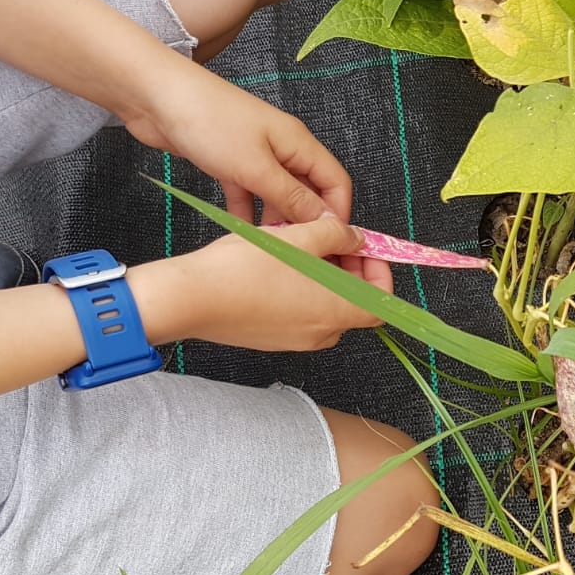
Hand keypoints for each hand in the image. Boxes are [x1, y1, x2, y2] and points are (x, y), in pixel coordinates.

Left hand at [124, 62, 352, 225]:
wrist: (155, 95)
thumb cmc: (208, 119)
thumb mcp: (256, 168)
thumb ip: (292, 197)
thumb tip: (324, 220)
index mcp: (298, 143)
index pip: (336, 182)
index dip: (337, 214)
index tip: (330, 244)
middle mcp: (282, 148)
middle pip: (308, 191)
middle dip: (305, 221)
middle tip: (296, 251)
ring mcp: (255, 154)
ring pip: (278, 195)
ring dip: (275, 220)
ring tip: (269, 245)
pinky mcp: (230, 160)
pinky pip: (249, 192)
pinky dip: (248, 211)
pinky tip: (242, 231)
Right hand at [165, 216, 392, 350]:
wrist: (193, 299)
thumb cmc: (245, 269)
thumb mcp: (299, 237)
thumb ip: (335, 234)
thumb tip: (354, 237)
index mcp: (337, 312)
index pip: (381, 304)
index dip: (379, 274)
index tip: (364, 249)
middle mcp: (322, 333)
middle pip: (353, 302)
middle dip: (348, 268)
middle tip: (329, 238)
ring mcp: (296, 340)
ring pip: (324, 306)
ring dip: (322, 277)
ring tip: (298, 246)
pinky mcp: (273, 338)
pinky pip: (299, 313)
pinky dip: (300, 290)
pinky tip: (278, 264)